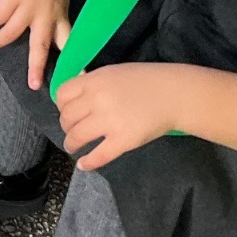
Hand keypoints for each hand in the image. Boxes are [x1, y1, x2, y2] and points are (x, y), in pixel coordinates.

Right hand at [0, 0, 71, 89]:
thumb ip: (53, 18)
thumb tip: (46, 37)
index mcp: (59, 15)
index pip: (68, 44)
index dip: (73, 62)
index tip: (76, 81)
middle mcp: (46, 14)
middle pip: (41, 46)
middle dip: (37, 68)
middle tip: (33, 85)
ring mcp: (28, 6)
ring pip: (12, 32)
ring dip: (1, 41)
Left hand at [54, 64, 176, 169]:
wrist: (175, 94)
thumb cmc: (146, 81)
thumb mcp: (114, 72)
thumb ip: (93, 83)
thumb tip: (73, 97)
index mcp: (95, 81)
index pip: (62, 94)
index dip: (61, 105)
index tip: (67, 112)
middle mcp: (98, 100)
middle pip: (67, 118)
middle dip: (66, 127)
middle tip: (72, 131)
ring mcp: (110, 121)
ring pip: (77, 137)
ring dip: (71, 144)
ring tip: (73, 147)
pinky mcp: (123, 140)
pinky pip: (98, 155)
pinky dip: (88, 162)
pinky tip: (83, 164)